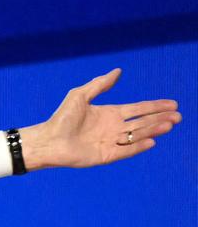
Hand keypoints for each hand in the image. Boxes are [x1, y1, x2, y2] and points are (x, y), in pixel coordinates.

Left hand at [18, 69, 180, 170]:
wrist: (48, 139)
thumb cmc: (61, 118)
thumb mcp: (80, 95)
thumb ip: (99, 84)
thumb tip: (118, 71)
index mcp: (110, 114)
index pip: (138, 109)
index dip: (155, 106)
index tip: (173, 104)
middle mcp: (114, 128)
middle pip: (143, 122)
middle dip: (160, 118)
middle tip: (178, 116)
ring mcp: (111, 142)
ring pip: (138, 135)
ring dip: (154, 130)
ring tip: (169, 124)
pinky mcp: (107, 155)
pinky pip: (126, 150)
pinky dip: (138, 146)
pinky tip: (151, 140)